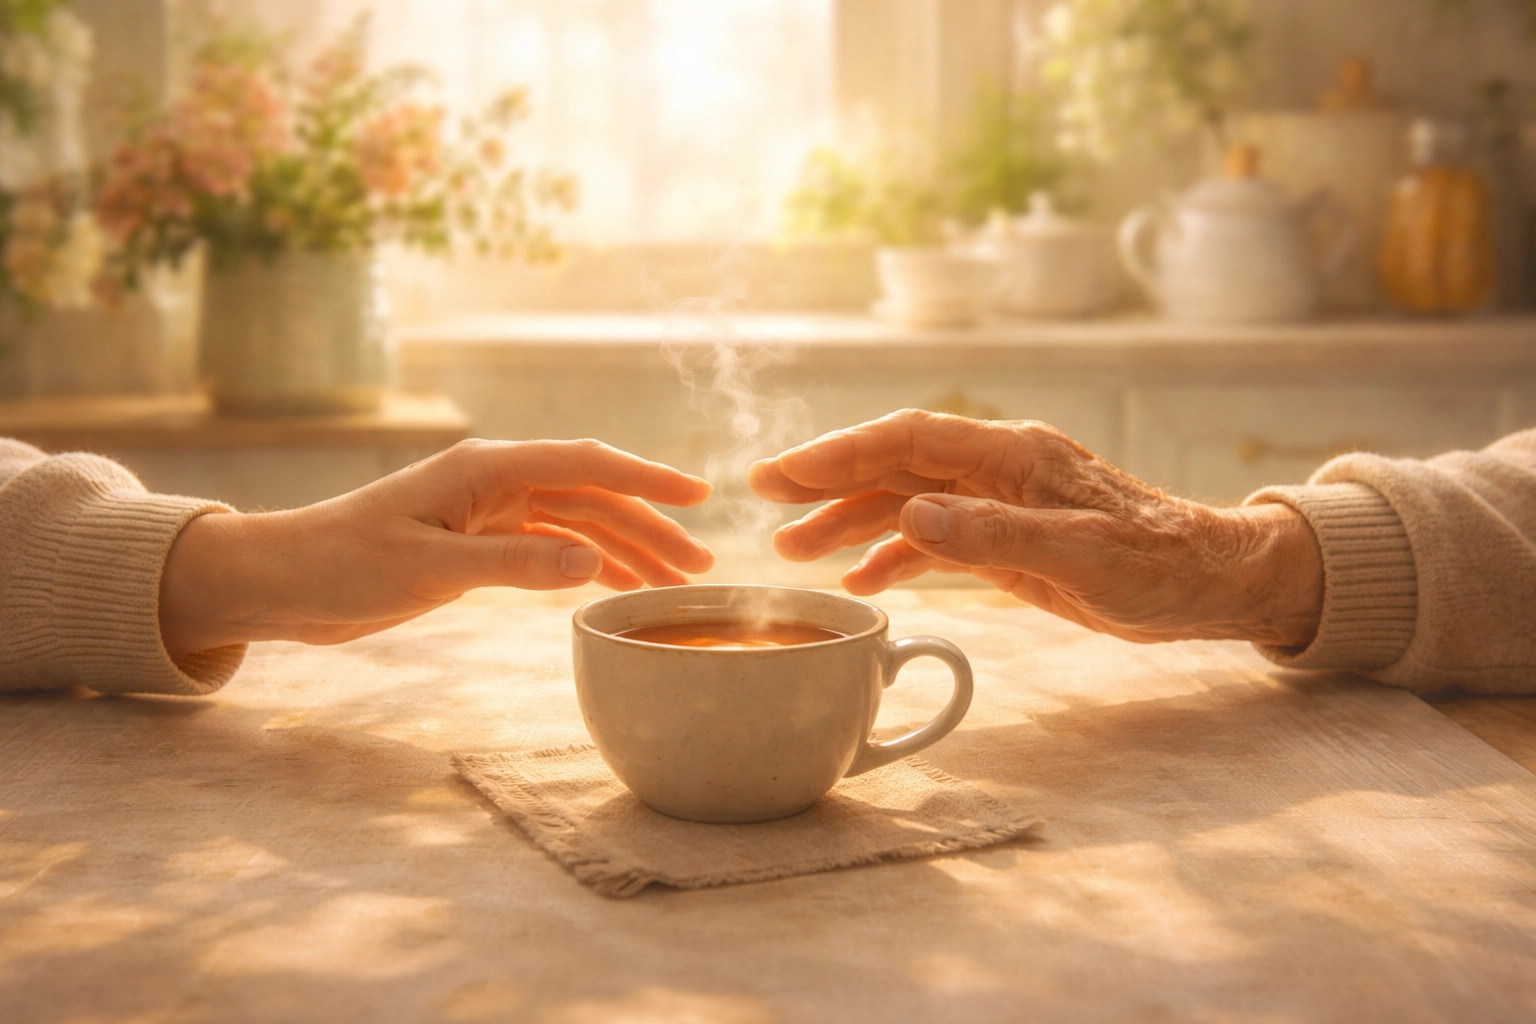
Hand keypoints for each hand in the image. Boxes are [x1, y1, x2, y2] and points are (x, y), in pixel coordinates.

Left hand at [160, 438, 713, 655]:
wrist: (279, 583)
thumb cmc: (340, 565)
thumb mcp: (429, 568)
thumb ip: (513, 564)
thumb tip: (591, 562)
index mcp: (486, 469)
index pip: (586, 464)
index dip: (647, 479)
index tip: (700, 497)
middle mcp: (494, 482)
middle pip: (592, 498)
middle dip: (650, 529)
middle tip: (700, 569)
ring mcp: (486, 513)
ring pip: (576, 525)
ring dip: (625, 550)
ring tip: (673, 584)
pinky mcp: (474, 544)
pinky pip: (548, 549)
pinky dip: (585, 566)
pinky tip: (615, 585)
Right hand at [749, 410, 1322, 646]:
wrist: (1212, 583)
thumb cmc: (1158, 565)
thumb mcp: (1080, 555)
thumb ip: (994, 535)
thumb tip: (911, 517)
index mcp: (1013, 456)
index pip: (908, 440)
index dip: (840, 452)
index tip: (783, 472)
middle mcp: (997, 470)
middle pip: (895, 464)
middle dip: (826, 479)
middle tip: (762, 496)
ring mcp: (1000, 503)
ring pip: (907, 502)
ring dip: (849, 522)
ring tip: (791, 552)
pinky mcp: (1008, 540)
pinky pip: (935, 539)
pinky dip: (893, 555)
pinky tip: (858, 580)